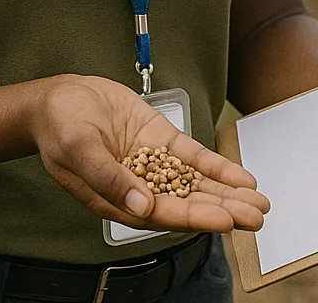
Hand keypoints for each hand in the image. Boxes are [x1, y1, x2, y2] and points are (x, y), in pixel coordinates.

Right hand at [31, 75, 269, 232]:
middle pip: (188, 203)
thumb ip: (108, 178)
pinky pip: (193, 157)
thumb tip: (140, 206)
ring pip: (196, 183)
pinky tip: (239, 177)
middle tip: (257, 217)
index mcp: (118, 199)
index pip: (164, 214)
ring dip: (227, 193)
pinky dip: (216, 167)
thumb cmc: (60, 127)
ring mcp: (153, 163)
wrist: (59, 98)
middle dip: (223, 210)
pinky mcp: (160, 140)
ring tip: (258, 203)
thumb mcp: (78, 149)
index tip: (225, 221)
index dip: (196, 218)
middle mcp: (140, 187)